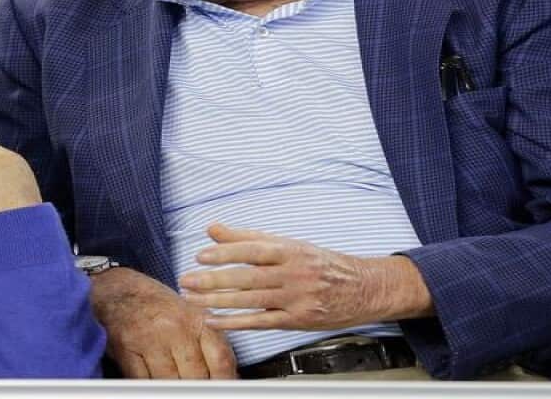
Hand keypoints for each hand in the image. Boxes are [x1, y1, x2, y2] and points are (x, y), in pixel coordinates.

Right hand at [91, 268, 236, 378]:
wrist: (119, 289)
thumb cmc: (158, 305)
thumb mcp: (190, 315)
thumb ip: (210, 344)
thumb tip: (229, 377)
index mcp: (196, 319)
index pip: (220, 359)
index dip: (225, 381)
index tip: (224, 390)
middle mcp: (175, 328)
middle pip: (197, 376)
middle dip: (198, 387)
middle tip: (197, 387)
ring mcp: (149, 339)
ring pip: (171, 383)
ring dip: (174, 387)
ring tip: (175, 380)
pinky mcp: (126, 349)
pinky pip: (144, 382)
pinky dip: (151, 386)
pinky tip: (155, 379)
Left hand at [179, 224, 432, 330]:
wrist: (364, 288)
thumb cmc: (321, 264)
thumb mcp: (289, 244)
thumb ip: (248, 237)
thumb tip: (212, 228)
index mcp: (291, 250)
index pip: (254, 250)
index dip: (227, 252)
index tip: (202, 255)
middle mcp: (294, 273)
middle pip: (249, 277)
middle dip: (214, 280)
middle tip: (187, 280)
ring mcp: (296, 298)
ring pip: (252, 301)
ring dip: (218, 303)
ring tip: (193, 300)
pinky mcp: (298, 319)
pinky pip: (262, 322)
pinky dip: (236, 323)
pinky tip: (215, 321)